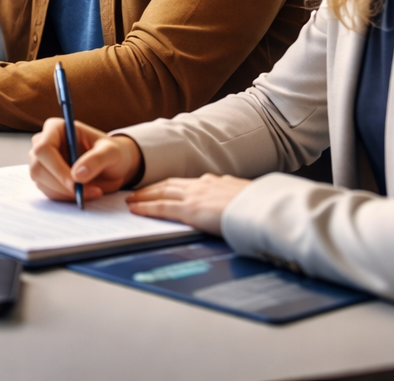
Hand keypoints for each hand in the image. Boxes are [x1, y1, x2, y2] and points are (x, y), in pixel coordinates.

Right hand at [29, 118, 141, 201]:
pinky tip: (84, 193)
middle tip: (87, 191)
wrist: (112, 167)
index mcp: (56, 128)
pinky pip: (49, 192)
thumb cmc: (110, 153)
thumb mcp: (111, 152)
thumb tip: (77, 174)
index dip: (57, 167)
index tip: (75, 182)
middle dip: (62, 184)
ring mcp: (42, 161)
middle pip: (38, 167)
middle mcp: (43, 142)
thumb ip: (97, 159)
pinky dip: (66, 198)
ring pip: (41, 182)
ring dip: (66, 193)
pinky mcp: (45, 178)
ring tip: (92, 191)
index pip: (43, 148)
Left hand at [126, 174, 252, 234]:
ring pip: (161, 192)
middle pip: (169, 184)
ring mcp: (195, 196)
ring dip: (144, 196)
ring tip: (131, 200)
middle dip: (151, 188)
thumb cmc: (260, 206)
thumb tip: (236, 204)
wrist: (263, 209)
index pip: (187, 183)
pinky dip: (146, 208)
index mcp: (216, 182)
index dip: (170, 185)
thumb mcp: (246, 198)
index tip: (160, 188)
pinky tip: (135, 210)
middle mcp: (202, 184)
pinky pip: (162, 207)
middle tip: (136, 192)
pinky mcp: (190, 210)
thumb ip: (235, 199)